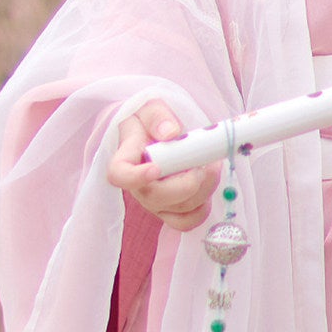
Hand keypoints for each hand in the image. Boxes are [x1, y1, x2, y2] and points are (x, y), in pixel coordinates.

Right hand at [106, 101, 219, 232]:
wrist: (158, 136)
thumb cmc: (150, 123)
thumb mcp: (150, 109)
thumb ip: (158, 117)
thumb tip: (171, 132)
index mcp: (126, 159)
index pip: (119, 175)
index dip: (135, 177)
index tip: (155, 168)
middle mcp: (137, 186)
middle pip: (155, 197)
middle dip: (187, 183)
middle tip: (205, 164)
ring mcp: (154, 202)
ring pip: (178, 209)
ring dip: (203, 190)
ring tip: (213, 165)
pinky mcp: (170, 211)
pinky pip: (186, 222)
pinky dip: (203, 209)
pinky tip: (208, 187)